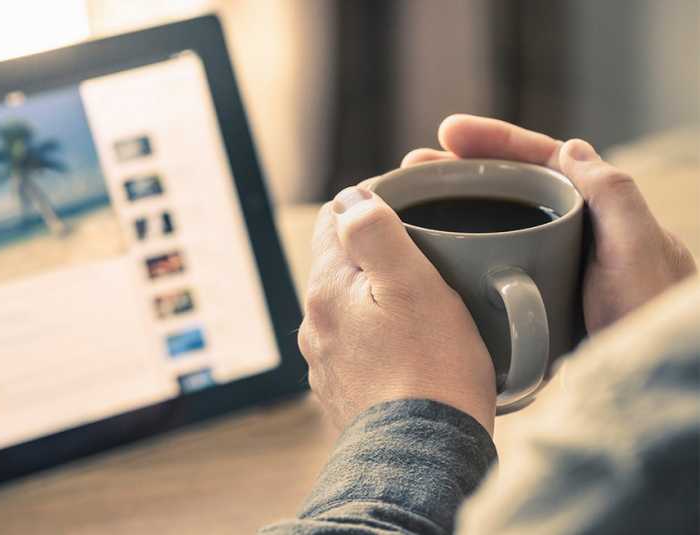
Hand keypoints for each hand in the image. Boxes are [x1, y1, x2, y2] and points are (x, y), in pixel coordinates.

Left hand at [299, 187, 495, 432]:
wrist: (423, 456)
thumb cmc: (430, 368)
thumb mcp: (413, 284)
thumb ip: (375, 232)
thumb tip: (350, 196)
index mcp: (326, 288)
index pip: (334, 219)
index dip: (371, 204)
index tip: (410, 210)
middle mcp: (314, 323)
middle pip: (342, 263)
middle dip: (377, 253)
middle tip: (426, 258)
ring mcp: (324, 360)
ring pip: (350, 306)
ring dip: (378, 299)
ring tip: (423, 308)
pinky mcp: (341, 391)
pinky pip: (358, 347)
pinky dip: (379, 338)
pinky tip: (410, 351)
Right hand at [402, 114, 696, 331]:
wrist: (649, 379)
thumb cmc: (653, 317)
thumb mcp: (637, 251)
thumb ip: (614, 196)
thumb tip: (569, 147)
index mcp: (600, 207)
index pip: (541, 158)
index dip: (494, 140)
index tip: (448, 132)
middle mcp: (575, 228)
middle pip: (509, 185)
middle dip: (460, 168)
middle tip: (413, 164)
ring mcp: (553, 261)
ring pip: (497, 221)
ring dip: (453, 207)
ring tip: (409, 201)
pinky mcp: (536, 295)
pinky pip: (493, 260)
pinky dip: (461, 250)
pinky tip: (432, 258)